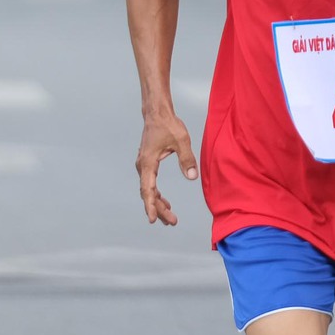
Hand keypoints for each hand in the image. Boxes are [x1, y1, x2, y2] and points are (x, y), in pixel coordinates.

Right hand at [135, 110, 197, 226]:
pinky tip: (166, 203)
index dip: (151, 206)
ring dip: (158, 204)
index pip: (148, 190)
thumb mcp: (182, 141)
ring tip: (170, 217)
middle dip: (159, 209)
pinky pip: (150, 184)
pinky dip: (157, 195)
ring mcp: (144, 165)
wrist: (157, 112)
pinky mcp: (148, 163)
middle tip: (172, 222)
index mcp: (148, 163)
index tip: (152, 219)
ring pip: (149, 190)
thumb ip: (187, 159)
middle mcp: (142, 166)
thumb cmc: (168, 124)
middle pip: (148, 194)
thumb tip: (192, 177)